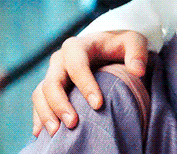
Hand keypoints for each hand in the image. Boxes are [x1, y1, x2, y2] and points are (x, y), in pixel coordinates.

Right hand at [31, 31, 147, 135]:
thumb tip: (138, 71)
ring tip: (57, 134)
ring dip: (46, 114)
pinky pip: (38, 102)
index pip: (77, 65)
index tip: (98, 105)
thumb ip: (137, 53)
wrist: (106, 45)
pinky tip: (42, 134)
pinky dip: (39, 117)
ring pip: (40, 93)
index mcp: (78, 46)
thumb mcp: (134, 41)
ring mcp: (52, 73)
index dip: (86, 85)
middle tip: (73, 124)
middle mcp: (60, 59)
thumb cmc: (121, 44)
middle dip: (60, 104)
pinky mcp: (49, 86)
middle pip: (52, 82)